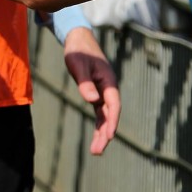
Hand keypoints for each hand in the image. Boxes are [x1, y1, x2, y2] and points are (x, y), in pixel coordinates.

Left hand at [63, 27, 120, 153]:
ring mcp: (103, 92)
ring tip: (96, 152)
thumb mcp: (78, 65)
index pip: (113, 105)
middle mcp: (109, 89)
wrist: (78, 39)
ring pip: (105, 116)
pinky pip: (99, 113)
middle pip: (110, 115)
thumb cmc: (78, 50)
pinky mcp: (96, 93)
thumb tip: (92, 101)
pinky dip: (98, 125)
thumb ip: (85, 82)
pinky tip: (96, 138)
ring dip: (102, 133)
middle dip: (105, 134)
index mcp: (108, 81)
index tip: (110, 136)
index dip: (112, 121)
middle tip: (97, 151)